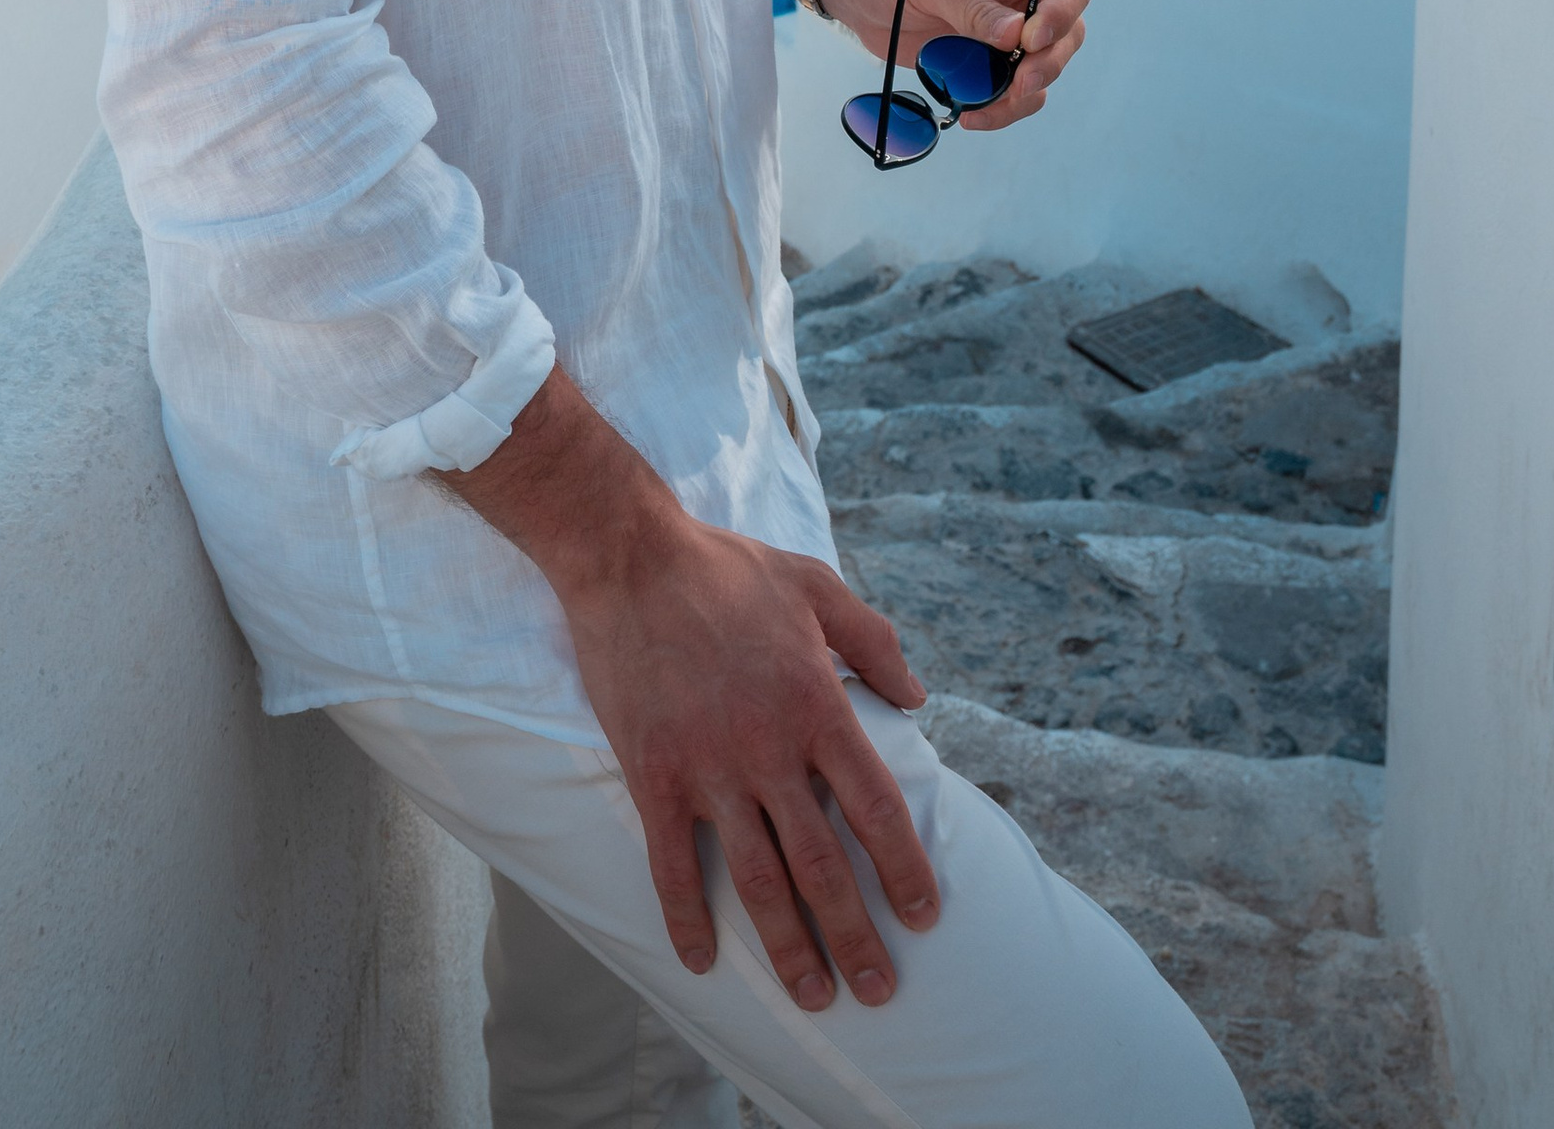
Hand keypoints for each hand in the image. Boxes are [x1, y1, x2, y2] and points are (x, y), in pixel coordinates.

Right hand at [450, 374, 939, 1004]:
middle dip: (856, 936)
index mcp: (816, 704)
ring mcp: (709, 767)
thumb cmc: (725, 568)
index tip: (924, 917)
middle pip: (825, 864)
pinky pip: (673, 863)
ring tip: (814, 998)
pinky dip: (686, 917)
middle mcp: (770, 748)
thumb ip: (872, 640)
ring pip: (759, 879)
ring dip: (789, 947)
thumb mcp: (814, 584)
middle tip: (880, 991)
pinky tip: (702, 962)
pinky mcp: (654, 774)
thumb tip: (919, 698)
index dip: (905, 868)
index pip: (876, 807)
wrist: (629, 555)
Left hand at [817, 0, 1090, 130]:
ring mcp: (1010, 27)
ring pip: (1046, 66)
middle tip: (1018, 83)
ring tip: (986, 106)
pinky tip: (974, 114)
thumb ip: (972, 7)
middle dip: (1047, 62)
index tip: (1031, 40)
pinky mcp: (992, 59)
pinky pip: (1016, 91)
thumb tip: (1017, 39)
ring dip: (1025, 93)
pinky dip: (1003, 108)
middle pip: (1067, 30)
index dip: (1061, 12)